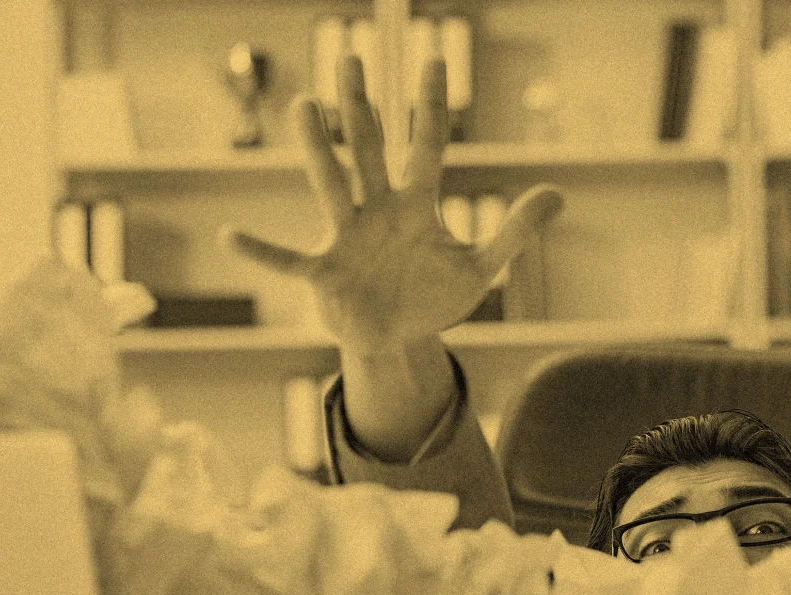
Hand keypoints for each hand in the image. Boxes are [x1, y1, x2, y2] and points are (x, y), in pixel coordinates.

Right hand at [226, 55, 562, 351]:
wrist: (398, 339)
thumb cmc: (434, 296)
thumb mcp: (482, 267)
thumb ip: (516, 231)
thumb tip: (558, 192)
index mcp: (417, 205)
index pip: (427, 146)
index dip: (432, 108)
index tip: (436, 60)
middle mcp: (378, 210)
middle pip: (370, 150)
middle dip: (363, 108)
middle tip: (350, 58)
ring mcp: (346, 237)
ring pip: (331, 185)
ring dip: (319, 149)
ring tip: (304, 105)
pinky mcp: (324, 273)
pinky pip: (288, 259)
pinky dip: (262, 251)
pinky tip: (232, 235)